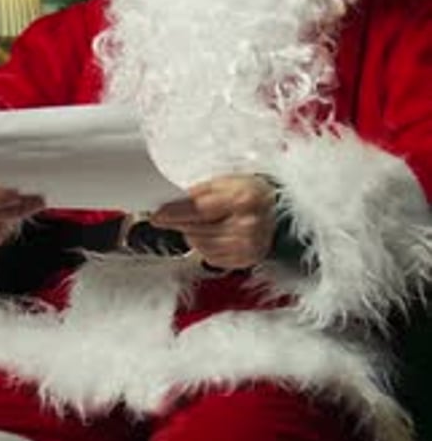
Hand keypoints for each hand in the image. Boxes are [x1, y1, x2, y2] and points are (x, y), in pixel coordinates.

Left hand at [151, 174, 275, 268]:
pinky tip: (217, 234)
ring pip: (200, 245)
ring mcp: (247, 246)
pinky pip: (211, 257)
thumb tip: (172, 203)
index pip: (198, 209)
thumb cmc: (253, 192)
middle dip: (183, 222)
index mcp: (242, 199)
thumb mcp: (229, 180)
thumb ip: (201, 191)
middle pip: (196, 229)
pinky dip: (207, 246)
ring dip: (195, 234)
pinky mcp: (246, 260)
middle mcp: (247, 225)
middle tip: (181, 213)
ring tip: (208, 221)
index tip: (157, 215)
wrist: (282, 212)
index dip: (174, 213)